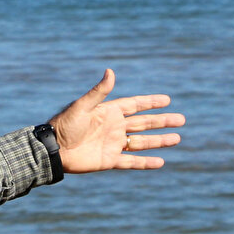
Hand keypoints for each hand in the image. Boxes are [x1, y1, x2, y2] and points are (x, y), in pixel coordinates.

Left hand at [50, 69, 184, 172]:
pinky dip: (146, 162)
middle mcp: (113, 128)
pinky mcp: (109, 160)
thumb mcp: (82, 106)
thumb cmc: (64, 125)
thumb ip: (99, 92)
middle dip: (162, 122)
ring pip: (141, 142)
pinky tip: (160, 162)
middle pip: (143, 123)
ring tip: (177, 138)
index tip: (167, 100)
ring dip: (159, 141)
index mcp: (108, 112)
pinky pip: (131, 161)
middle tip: (181, 120)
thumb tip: (110, 71)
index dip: (150, 102)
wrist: (52, 150)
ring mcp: (112, 144)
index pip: (135, 106)